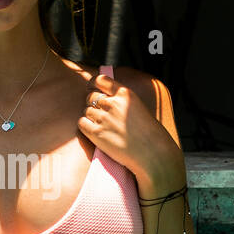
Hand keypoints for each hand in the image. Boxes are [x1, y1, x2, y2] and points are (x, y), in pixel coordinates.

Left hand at [78, 73, 184, 191]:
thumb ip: (122, 101)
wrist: (152, 153)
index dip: (93, 83)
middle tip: (99, 113)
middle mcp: (113, 103)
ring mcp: (103, 118)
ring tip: (102, 125)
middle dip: (92, 102)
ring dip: (90, 116)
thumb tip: (105, 98)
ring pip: (86, 110)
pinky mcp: (96, 133)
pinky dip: (85, 125)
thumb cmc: (149, 133)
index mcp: (125, 94)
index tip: (91, 86)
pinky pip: (82, 123)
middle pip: (91, 96)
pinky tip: (94, 131)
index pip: (101, 80)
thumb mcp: (139, 107)